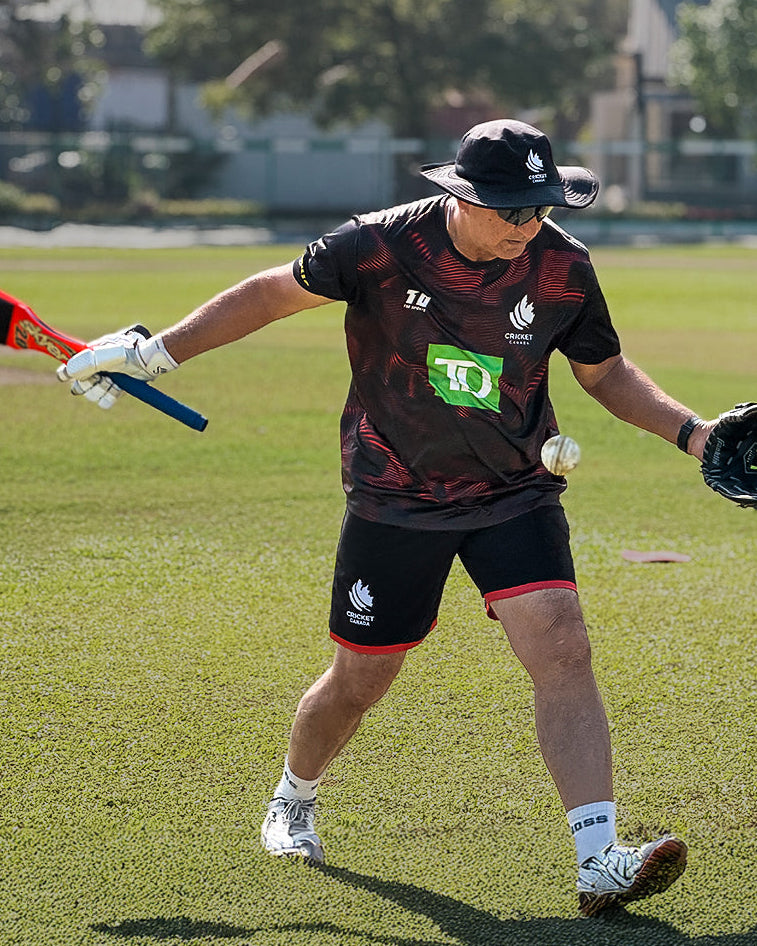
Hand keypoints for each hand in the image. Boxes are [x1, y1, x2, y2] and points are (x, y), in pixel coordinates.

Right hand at [57, 326, 177, 408]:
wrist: (148, 360)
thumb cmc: (125, 352)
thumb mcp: (102, 356)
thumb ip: (83, 364)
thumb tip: (63, 375)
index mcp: (87, 357)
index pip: (69, 369)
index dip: (68, 374)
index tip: (71, 377)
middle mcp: (94, 369)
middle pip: (80, 387)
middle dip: (90, 386)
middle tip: (101, 379)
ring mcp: (105, 379)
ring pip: (92, 396)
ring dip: (102, 391)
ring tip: (113, 382)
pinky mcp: (116, 389)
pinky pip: (105, 402)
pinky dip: (111, 397)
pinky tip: (119, 388)